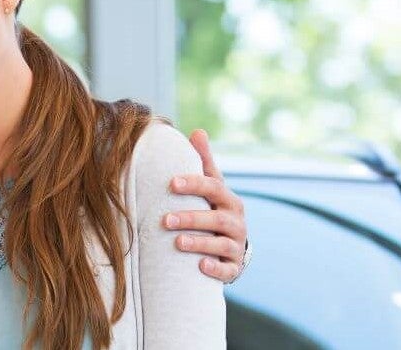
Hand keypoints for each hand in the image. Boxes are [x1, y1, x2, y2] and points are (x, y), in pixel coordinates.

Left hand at [164, 129, 248, 282]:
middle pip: (216, 218)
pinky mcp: (234, 267)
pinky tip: (200, 266)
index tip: (171, 183)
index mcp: (229, 200)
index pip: (214, 188)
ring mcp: (236, 246)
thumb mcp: (212, 188)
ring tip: (177, 242)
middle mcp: (236, 222)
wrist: (232, 248)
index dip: (194, 184)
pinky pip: (227, 270)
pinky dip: (215, 268)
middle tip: (165, 220)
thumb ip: (204, 163)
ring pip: (221, 244)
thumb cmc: (215, 211)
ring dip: (200, 242)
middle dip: (191, 218)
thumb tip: (198, 131)